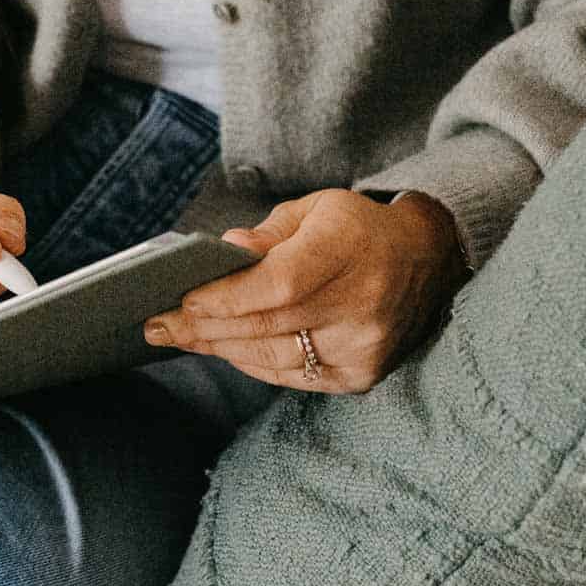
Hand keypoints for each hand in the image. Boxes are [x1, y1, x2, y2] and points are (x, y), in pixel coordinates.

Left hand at [143, 188, 468, 392]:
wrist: (427, 258)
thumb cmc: (357, 229)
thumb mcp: (315, 210)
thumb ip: (269, 233)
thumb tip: (225, 252)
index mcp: (347, 251)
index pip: (278, 285)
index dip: (226, 298)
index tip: (181, 301)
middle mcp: (360, 304)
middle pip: (267, 326)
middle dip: (204, 328)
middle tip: (157, 326)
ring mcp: (362, 346)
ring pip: (273, 356)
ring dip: (219, 348)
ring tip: (179, 338)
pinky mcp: (361, 374)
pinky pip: (291, 375)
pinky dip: (252, 363)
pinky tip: (223, 350)